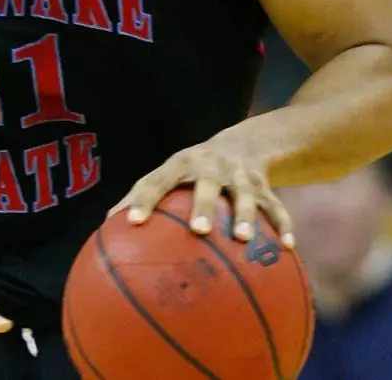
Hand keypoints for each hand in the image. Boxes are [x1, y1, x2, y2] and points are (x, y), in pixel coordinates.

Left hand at [110, 142, 295, 247]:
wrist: (243, 142)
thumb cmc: (191, 170)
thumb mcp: (168, 174)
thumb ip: (139, 198)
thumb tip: (104, 230)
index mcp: (180, 164)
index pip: (157, 180)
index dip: (143, 200)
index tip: (132, 222)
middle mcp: (210, 167)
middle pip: (206, 184)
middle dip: (202, 206)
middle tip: (198, 231)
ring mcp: (240, 176)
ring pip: (244, 195)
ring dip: (246, 216)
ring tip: (244, 239)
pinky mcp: (264, 186)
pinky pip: (276, 206)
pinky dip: (283, 225)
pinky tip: (287, 248)